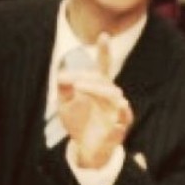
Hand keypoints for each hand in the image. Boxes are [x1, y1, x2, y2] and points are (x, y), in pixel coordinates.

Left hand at [58, 33, 132, 168]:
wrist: (85, 149)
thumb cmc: (78, 122)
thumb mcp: (65, 103)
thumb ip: (63, 87)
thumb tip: (62, 75)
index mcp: (100, 88)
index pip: (104, 67)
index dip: (104, 52)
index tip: (104, 35)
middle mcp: (111, 98)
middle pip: (106, 84)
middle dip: (90, 81)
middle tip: (73, 83)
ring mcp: (117, 114)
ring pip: (116, 100)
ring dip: (100, 93)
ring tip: (83, 90)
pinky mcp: (119, 131)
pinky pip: (122, 124)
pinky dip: (118, 123)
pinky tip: (115, 119)